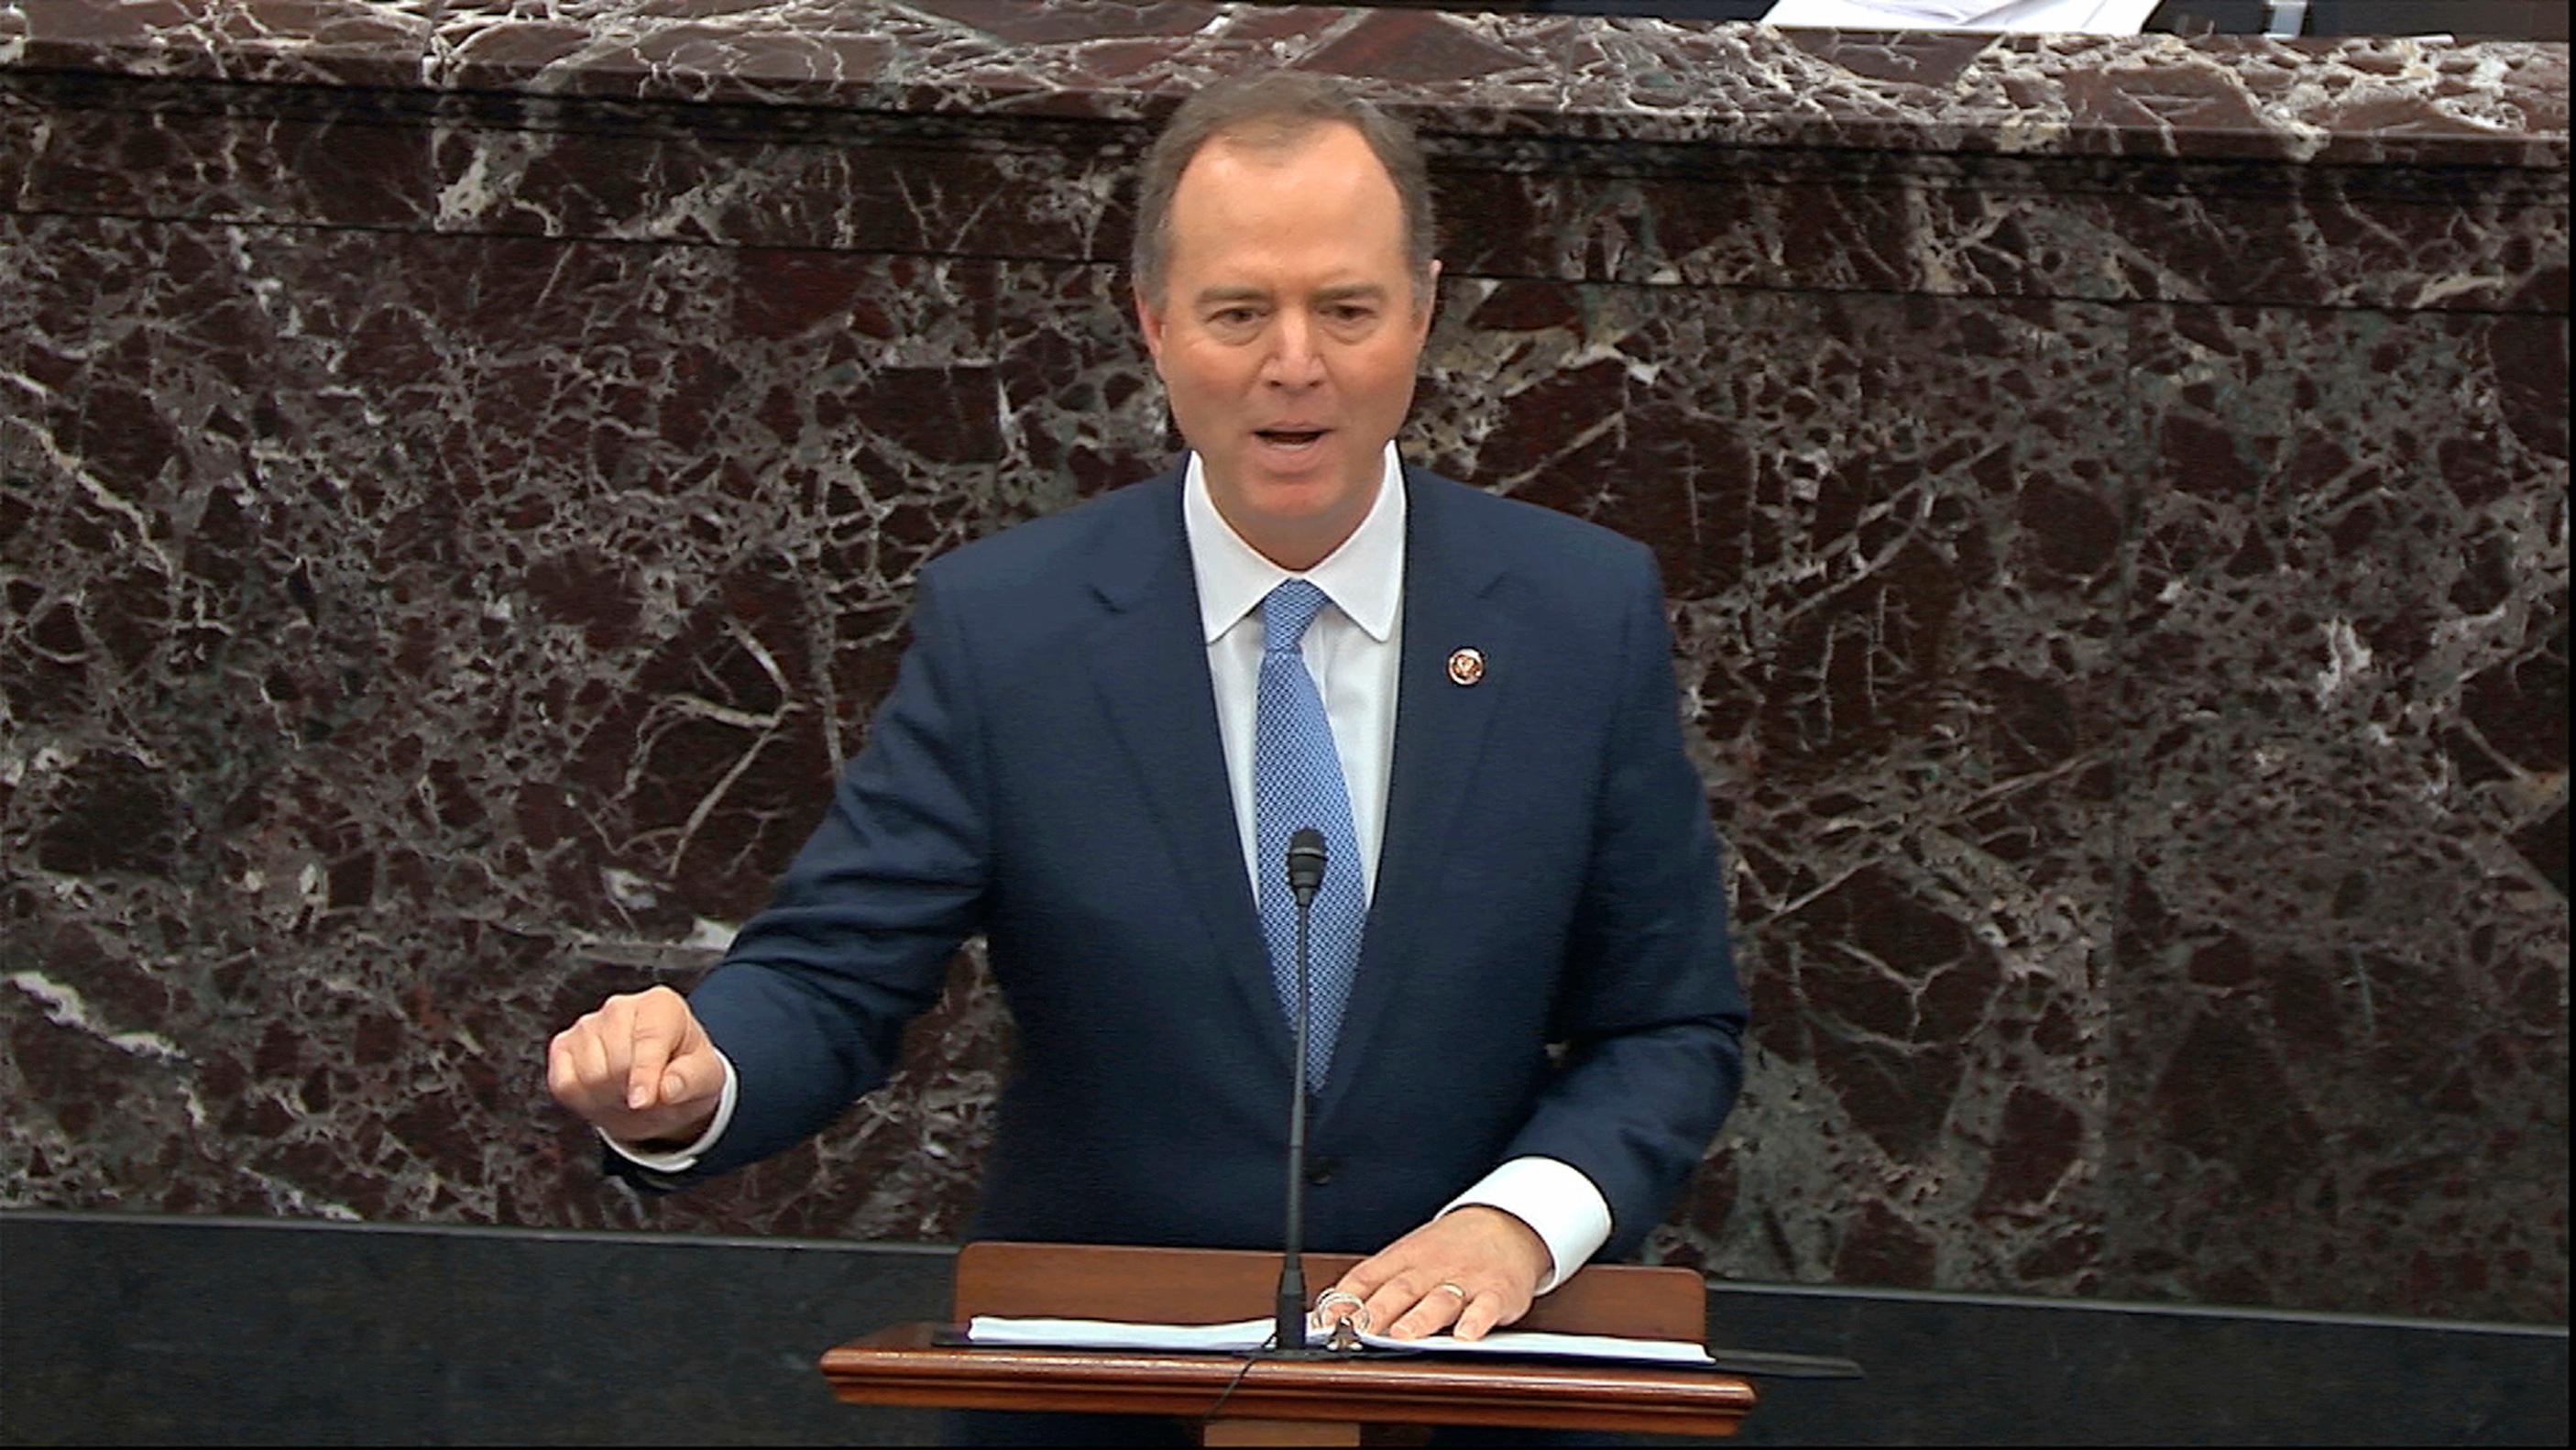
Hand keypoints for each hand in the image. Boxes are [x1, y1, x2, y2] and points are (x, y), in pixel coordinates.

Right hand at [546, 985, 725, 1147]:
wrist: (661, 1088)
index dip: (645, 1075)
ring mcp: (587, 1024)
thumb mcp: (706, 1079)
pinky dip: (583, 1099)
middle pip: (616, 1065)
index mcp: (661, 1005)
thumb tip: (666, 1088)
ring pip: (589, 1077)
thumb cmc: (684, 1074)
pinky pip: (564, 1083)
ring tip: (629, 1092)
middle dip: (632, 1091)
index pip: (647, 1039)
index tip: (644, 1101)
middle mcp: (620, 1007)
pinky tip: (604, 1092)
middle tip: (648, 1096)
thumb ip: (691, 1080)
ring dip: (610, 1098)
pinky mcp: (563, 1045)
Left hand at [1318, 1205, 1552, 1341]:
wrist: (1506, 1224)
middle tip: (1359, 1331)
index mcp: (1404, 1258)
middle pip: (1400, 1289)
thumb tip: (1330, 1312)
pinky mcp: (1497, 1292)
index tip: (1324, 1321)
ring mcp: (1465, 1280)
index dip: (1345, 1300)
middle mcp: (1431, 1268)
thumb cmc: (1449, 1247)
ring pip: (1439, 1299)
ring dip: (1420, 1318)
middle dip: (1378, 1311)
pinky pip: (1487, 1307)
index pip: (1368, 1276)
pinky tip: (1466, 1334)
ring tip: (1404, 1335)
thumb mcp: (1408, 1255)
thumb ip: (1375, 1284)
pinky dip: (1476, 1320)